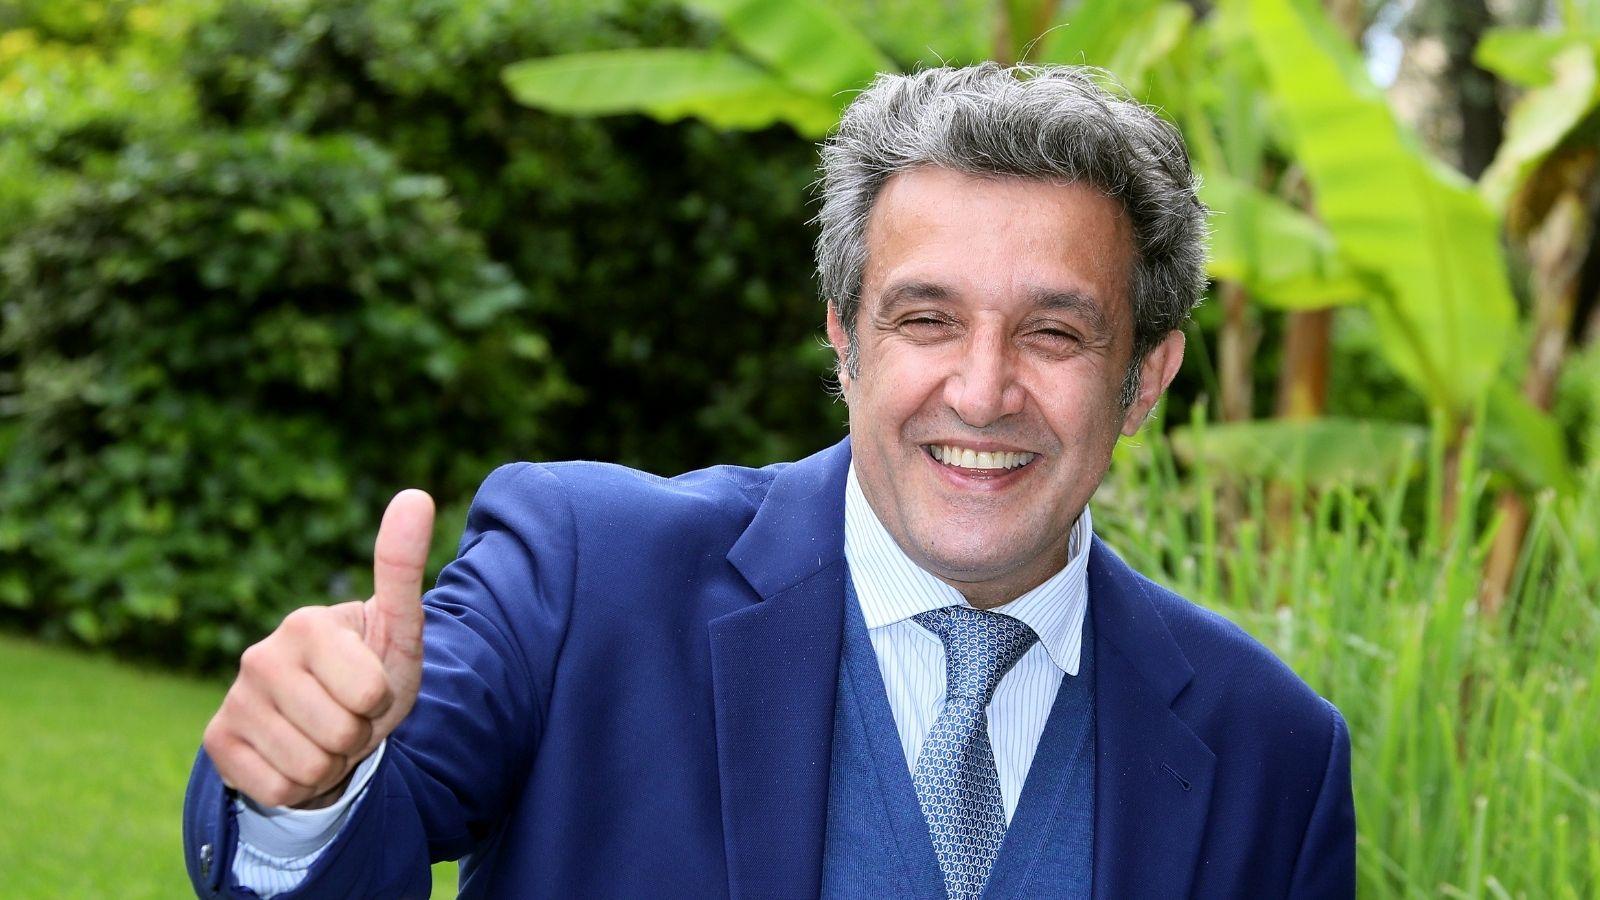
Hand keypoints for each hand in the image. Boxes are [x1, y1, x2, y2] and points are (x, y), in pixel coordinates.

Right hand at [203, 489, 434, 808]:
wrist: (328, 722)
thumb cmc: (370, 669)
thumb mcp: (398, 626)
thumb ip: (403, 567)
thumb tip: (416, 494)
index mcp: (307, 624)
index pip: (370, 694)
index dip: (380, 701)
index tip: (369, 686)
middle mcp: (260, 657)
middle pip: (340, 734)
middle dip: (356, 735)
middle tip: (346, 715)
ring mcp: (234, 699)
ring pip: (309, 766)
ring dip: (329, 762)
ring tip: (323, 734)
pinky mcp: (216, 743)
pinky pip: (278, 788)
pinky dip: (297, 784)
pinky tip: (293, 756)